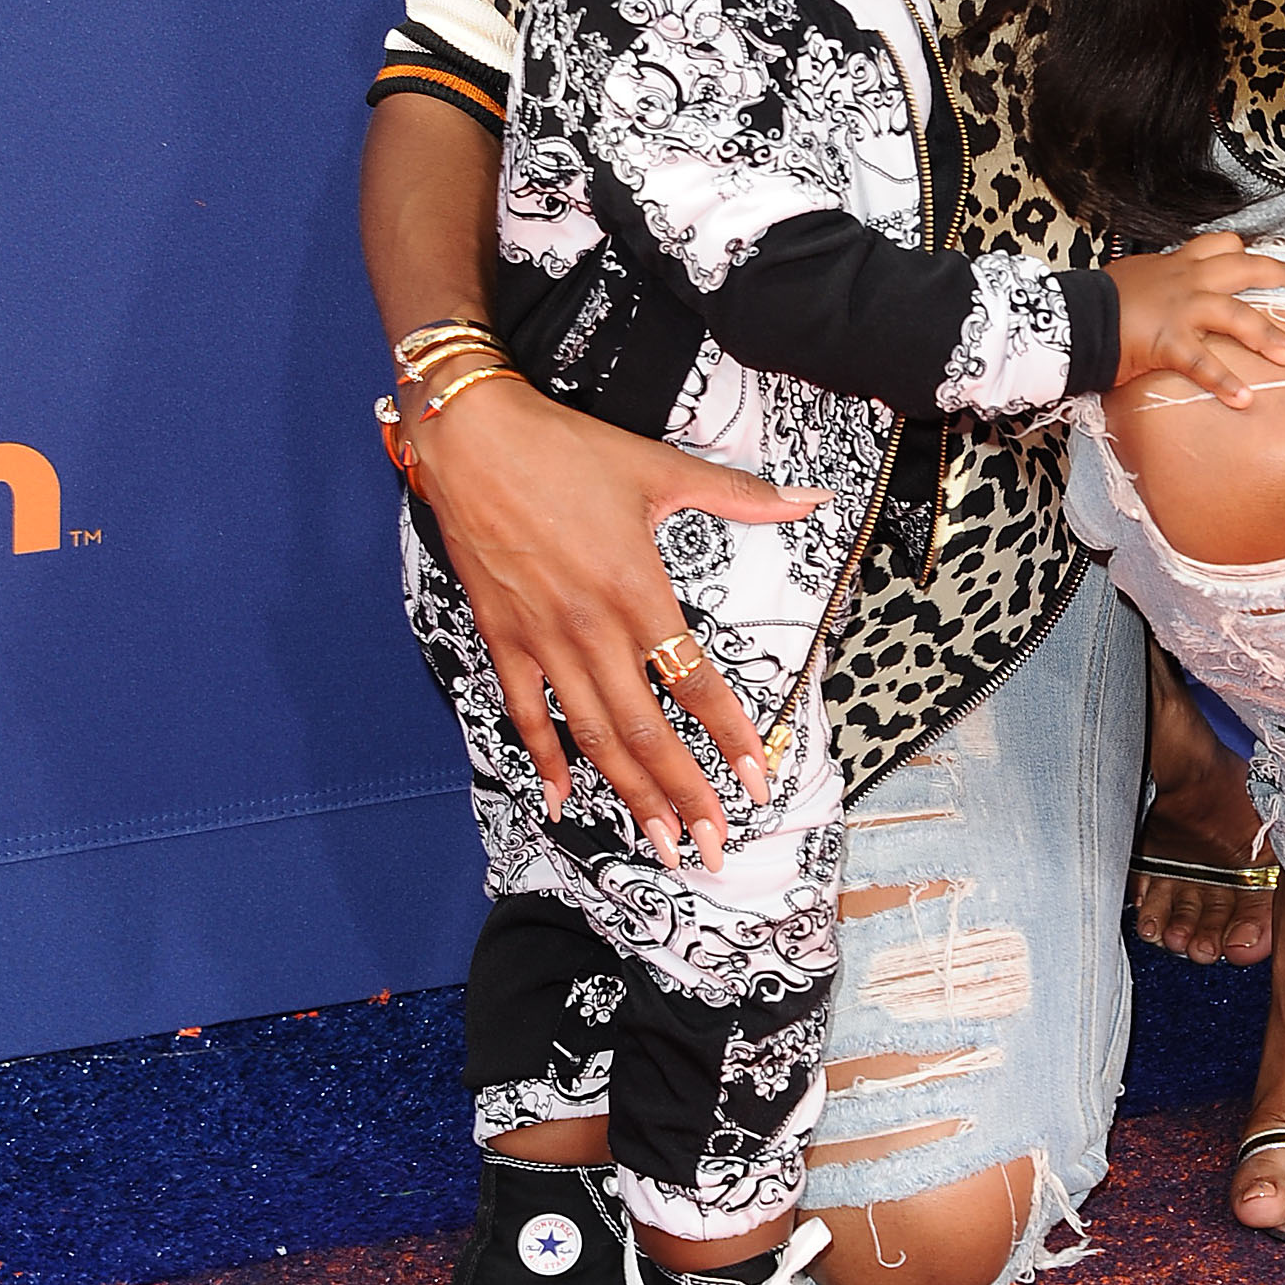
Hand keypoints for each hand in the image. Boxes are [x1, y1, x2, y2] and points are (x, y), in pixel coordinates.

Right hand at [406, 373, 824, 868]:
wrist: (473, 438)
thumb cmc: (567, 450)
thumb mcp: (660, 469)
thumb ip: (739, 495)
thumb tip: (810, 498)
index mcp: (638, 591)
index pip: (696, 682)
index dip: (729, 737)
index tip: (756, 782)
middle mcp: (593, 629)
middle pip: (646, 731)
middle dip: (683, 793)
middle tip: (711, 846)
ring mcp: (543, 639)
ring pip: (592, 734)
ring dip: (628, 791)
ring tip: (659, 839)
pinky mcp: (503, 637)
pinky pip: (526, 712)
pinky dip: (546, 758)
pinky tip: (563, 797)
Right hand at [1109, 232, 1284, 404]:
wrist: (1072, 317)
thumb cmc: (1096, 301)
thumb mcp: (1133, 279)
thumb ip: (1157, 282)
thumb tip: (1164, 293)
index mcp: (1175, 264)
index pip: (1219, 245)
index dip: (1247, 251)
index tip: (1268, 258)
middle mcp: (1184, 280)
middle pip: (1243, 268)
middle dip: (1278, 272)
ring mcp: (1179, 309)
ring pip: (1235, 315)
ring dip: (1268, 335)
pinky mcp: (1167, 342)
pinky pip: (1203, 363)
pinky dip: (1225, 382)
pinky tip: (1244, 399)